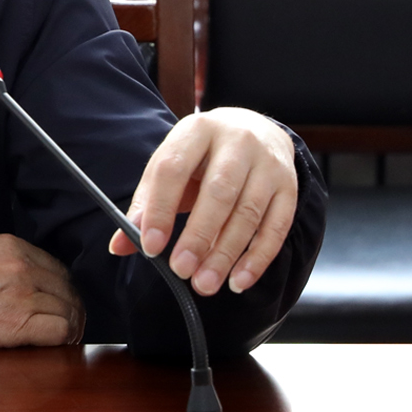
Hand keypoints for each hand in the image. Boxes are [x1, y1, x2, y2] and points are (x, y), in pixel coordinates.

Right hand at [0, 233, 84, 348]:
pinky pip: (59, 332)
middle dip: (70, 307)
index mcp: (9, 245)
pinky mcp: (15, 324)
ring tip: (63, 337)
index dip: (62, 288)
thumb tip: (22, 283)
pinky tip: (58, 345)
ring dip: (70, 325)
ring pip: (69, 311)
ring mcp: (20, 294)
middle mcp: (20, 266)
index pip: (55, 267)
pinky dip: (65, 339)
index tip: (59, 301)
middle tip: (67, 322)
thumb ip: (2, 262)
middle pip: (67, 288)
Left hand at [108, 107, 297, 297]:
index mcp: (196, 130)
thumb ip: (146, 204)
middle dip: (198, 236)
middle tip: (181, 271)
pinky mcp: (290, 187)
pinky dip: (257, 258)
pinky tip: (238, 280)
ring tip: (205, 283)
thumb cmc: (202, 156)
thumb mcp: (171, 166)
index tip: (150, 247)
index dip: (161, 210)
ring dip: (226, 253)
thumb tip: (120, 244)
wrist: (255, 129)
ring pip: (249, 213)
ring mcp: (268, 164)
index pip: (173, 169)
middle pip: (218, 192)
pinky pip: (277, 227)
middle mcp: (237, 142)